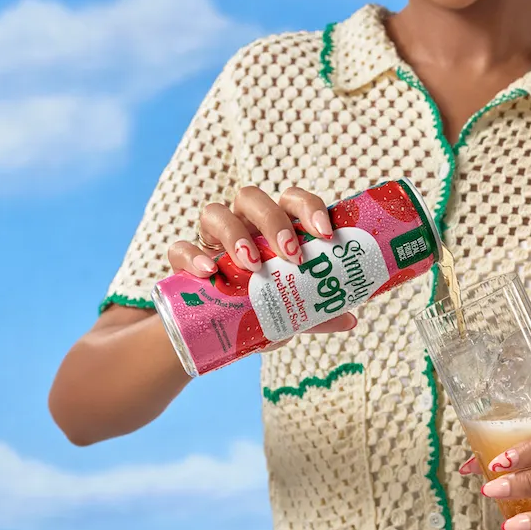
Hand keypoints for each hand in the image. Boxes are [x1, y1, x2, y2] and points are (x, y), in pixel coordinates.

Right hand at [166, 185, 356, 342]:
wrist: (217, 332)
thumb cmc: (261, 309)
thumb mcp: (293, 313)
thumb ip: (318, 313)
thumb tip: (351, 318)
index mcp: (274, 229)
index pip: (292, 201)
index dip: (309, 208)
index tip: (325, 234)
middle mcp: (243, 225)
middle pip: (252, 197)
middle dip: (273, 221)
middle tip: (291, 254)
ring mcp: (212, 241)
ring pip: (214, 212)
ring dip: (235, 234)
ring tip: (253, 266)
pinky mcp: (184, 261)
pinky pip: (180, 247)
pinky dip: (192, 256)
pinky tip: (209, 273)